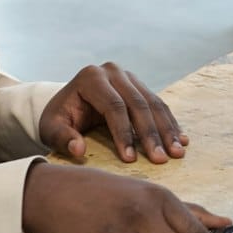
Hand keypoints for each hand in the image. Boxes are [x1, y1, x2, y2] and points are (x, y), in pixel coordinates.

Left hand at [40, 63, 187, 163]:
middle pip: (138, 104)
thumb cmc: (59, 118)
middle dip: (151, 134)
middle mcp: (113, 72)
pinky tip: (181, 140)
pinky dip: (170, 123)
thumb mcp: (50, 128)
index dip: (123, 133)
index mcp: (91, 78)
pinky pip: (159, 104)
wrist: (67, 104)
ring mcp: (129, 77)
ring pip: (153, 103)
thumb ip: (62, 138)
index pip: (113, 106)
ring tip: (177, 152)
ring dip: (167, 130)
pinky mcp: (140, 86)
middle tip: (161, 159)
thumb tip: (78, 150)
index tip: (130, 159)